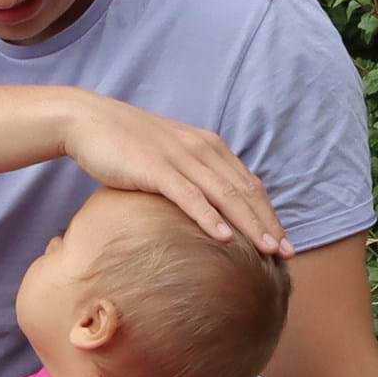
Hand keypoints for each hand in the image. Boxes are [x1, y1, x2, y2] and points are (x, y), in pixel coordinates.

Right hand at [61, 91, 292, 256]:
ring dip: (249, 225)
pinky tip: (224, 238)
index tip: (284, 242)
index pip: (249, 185)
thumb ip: (193, 174)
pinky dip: (210, 217)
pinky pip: (189, 196)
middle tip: (288, 255)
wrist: (89, 122)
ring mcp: (180, 158)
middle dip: (269, 225)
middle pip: (245, 193)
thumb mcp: (170, 156)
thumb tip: (209, 206)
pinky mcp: (156, 169)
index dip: (269, 214)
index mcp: (209, 147)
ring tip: (268, 251)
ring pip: (225, 196)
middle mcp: (202, 150)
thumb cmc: (127, 144)